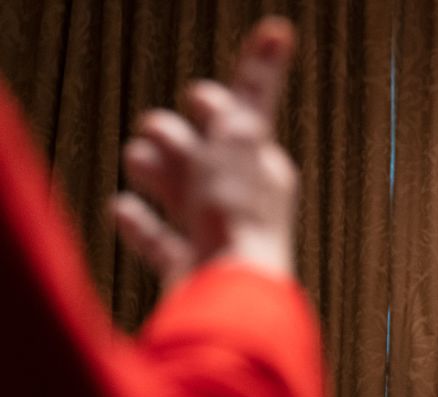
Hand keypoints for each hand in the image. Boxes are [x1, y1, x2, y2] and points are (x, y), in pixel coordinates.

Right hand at [112, 16, 297, 288]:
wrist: (225, 291)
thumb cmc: (236, 213)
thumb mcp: (244, 135)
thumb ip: (257, 85)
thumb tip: (279, 29)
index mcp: (263, 172)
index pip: (238, 127)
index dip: (216, 107)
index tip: (200, 99)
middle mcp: (242, 206)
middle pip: (202, 159)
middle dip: (175, 138)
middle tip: (156, 134)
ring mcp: (214, 239)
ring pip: (179, 195)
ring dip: (155, 171)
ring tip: (138, 160)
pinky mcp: (188, 272)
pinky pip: (159, 243)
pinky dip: (140, 225)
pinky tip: (122, 207)